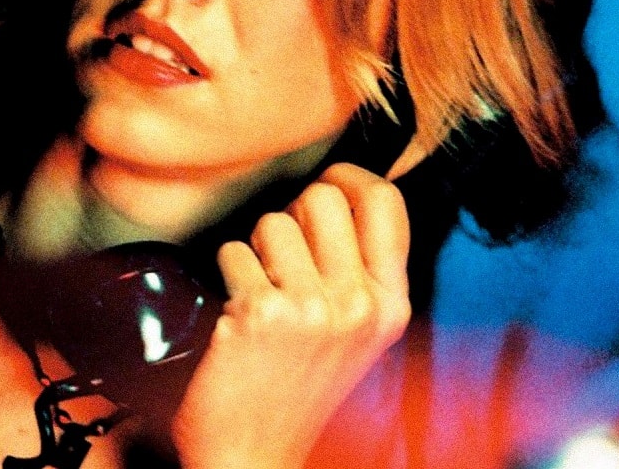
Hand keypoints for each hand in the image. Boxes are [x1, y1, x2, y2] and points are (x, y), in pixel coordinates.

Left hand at [171, 163, 411, 468]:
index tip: (330, 182)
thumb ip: (362, 270)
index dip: (351, 177)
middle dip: (296, 214)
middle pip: (325, 197)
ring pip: (275, 220)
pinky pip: (235, 251)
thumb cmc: (300, 387)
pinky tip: (237, 310)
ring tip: (260, 289)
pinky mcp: (262, 313)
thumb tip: (343, 191)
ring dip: (257, 248)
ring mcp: (312, 309)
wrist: (256, 453)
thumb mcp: (359, 332)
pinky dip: (228, 273)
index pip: (385, 202)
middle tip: (284, 254)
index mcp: (390, 304)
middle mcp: (359, 305)